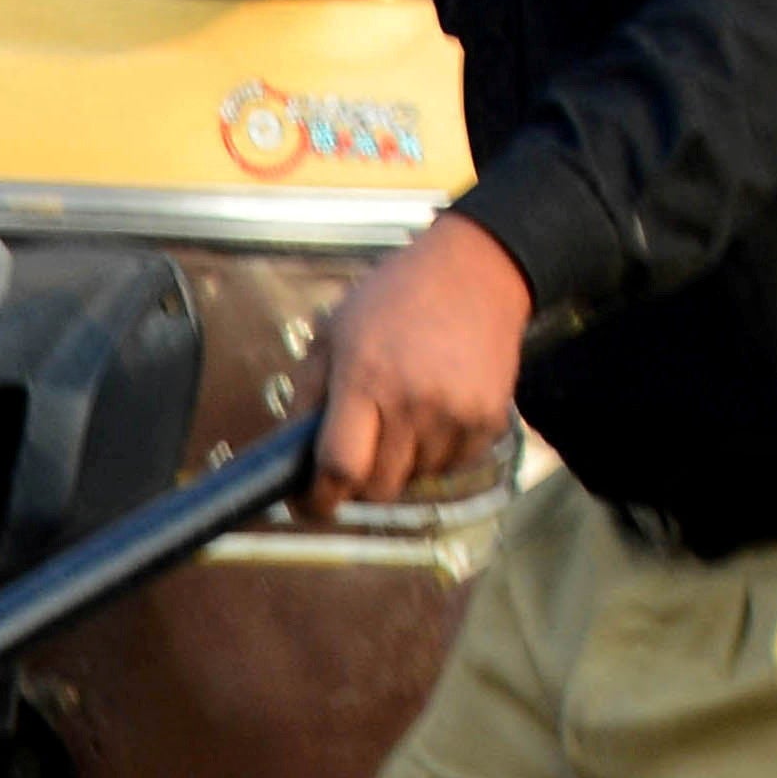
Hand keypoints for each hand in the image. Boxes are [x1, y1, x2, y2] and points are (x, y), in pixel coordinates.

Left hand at [306, 215, 529, 506]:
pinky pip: (453, 466)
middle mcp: (413, 402)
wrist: (476, 271)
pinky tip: (430, 415)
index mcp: (365, 379)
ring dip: (399, 466)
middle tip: (355, 457)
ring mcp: (456, 413)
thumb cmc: (394, 298)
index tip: (309, 506)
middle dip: (358, 482)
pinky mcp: (489, 418)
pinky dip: (435, 455)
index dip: (319, 499)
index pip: (340, 466)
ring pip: (415, 480)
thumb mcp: (332, 334)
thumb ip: (306, 396)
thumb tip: (288, 458)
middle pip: (378, 486)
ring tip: (398, 419)